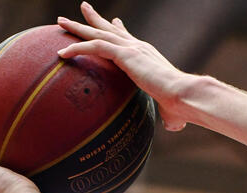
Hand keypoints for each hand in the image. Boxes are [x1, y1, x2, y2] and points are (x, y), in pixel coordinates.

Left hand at [57, 2, 189, 130]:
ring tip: (60, 22)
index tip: (114, 22)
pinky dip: (77, 47)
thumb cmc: (182, 105)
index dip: (120, 30)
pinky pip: (95, 46)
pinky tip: (62, 52)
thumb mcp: (172, 109)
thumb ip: (169, 115)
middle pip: (111, 29)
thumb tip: (174, 127)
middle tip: (83, 8)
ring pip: (99, 33)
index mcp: (149, 56)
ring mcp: (132, 49)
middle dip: (95, 19)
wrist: (185, 95)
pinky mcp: (125, 55)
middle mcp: (139, 47)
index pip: (130, 39)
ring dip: (78, 28)